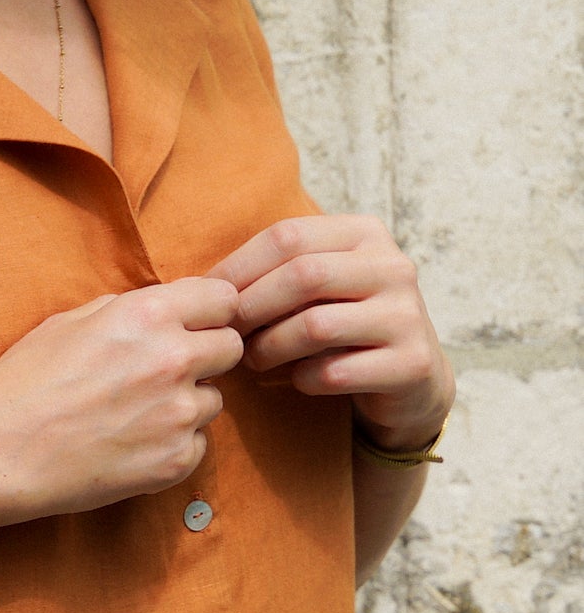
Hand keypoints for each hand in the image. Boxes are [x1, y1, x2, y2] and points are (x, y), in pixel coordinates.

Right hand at [0, 279, 243, 521]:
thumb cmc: (25, 380)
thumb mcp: (72, 321)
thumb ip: (130, 310)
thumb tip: (167, 310)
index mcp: (148, 314)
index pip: (225, 300)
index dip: (210, 312)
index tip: (197, 325)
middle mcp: (174, 359)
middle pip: (231, 348)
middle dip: (206, 355)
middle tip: (167, 371)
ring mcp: (179, 414)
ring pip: (214, 400)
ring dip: (188, 403)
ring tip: (136, 412)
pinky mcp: (176, 461)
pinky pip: (198, 444)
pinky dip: (173, 443)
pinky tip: (131, 443)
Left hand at [207, 215, 454, 449]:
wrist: (411, 377)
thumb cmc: (344, 322)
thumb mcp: (319, 283)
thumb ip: (275, 270)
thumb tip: (201, 286)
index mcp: (365, 233)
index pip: (288, 235)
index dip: (239, 266)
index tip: (210, 297)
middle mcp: (393, 266)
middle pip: (302, 275)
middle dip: (252, 307)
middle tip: (227, 333)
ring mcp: (407, 315)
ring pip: (316, 326)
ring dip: (271, 347)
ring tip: (253, 359)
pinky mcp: (410, 363)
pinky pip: (334, 372)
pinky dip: (302, 379)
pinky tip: (296, 379)